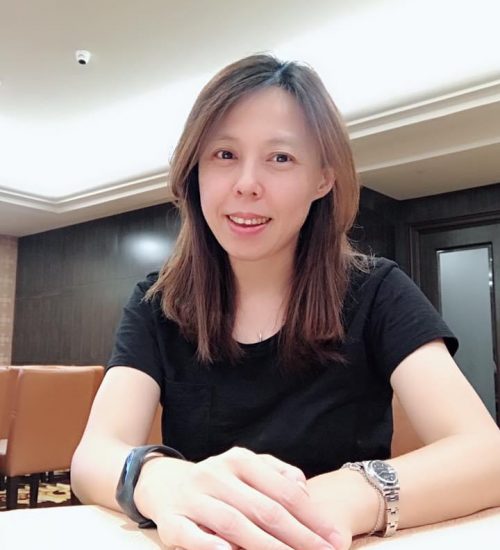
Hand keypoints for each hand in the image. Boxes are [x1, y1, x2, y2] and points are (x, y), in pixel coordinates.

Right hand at [137, 446, 342, 549]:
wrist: (165, 483)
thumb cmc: (218, 480)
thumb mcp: (246, 466)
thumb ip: (277, 473)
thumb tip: (303, 488)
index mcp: (239, 460)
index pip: (284, 490)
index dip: (312, 516)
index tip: (335, 539)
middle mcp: (216, 474)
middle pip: (264, 509)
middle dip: (299, 537)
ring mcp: (193, 497)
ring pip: (234, 524)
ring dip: (266, 547)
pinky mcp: (171, 521)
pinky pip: (192, 536)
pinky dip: (210, 546)